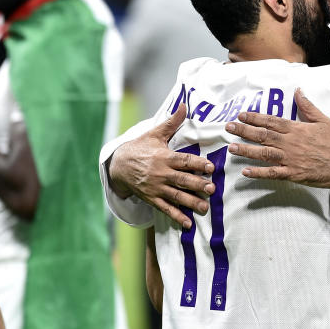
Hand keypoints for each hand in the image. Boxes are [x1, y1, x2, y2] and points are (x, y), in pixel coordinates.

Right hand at [107, 103, 214, 228]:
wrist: (118, 165)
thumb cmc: (140, 147)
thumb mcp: (154, 134)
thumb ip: (172, 122)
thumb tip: (184, 104)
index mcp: (164, 157)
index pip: (183, 160)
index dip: (197, 164)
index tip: (210, 167)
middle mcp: (161, 173)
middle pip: (182, 180)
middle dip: (197, 185)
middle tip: (211, 189)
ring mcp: (156, 188)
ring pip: (176, 196)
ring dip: (191, 202)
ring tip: (205, 208)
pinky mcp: (152, 198)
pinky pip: (165, 209)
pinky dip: (176, 216)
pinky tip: (188, 224)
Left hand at [225, 89, 329, 204]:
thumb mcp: (323, 120)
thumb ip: (308, 106)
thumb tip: (298, 90)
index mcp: (296, 129)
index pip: (271, 121)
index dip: (255, 117)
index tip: (242, 115)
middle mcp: (290, 143)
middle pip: (263, 135)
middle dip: (244, 131)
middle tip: (229, 127)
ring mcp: (290, 159)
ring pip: (263, 153)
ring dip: (246, 150)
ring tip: (231, 148)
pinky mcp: (292, 174)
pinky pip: (272, 173)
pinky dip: (258, 173)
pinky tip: (245, 172)